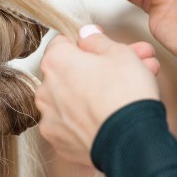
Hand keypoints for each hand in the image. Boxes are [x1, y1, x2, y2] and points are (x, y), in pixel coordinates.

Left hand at [36, 25, 159, 165]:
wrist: (131, 141)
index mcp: (56, 62)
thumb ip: (98, 41)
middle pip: (69, 74)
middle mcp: (45, 90)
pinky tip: (109, 120)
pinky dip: (86, 121)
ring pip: (70, 100)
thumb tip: (87, 34)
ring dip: (93, 95)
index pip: (62, 44)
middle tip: (128, 71)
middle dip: (96, 71)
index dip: (86, 46)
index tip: (103, 51)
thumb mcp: (120, 53)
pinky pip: (71, 124)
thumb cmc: (125, 95)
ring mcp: (49, 118)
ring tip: (124, 97)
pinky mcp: (57, 141)